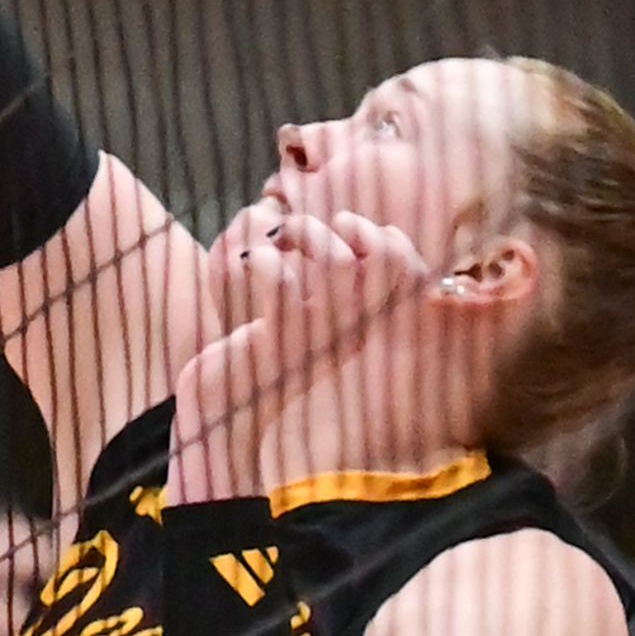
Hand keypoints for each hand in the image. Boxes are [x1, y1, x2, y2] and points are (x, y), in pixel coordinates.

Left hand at [170, 210, 452, 497]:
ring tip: (277, 237)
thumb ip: (332, 286)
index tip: (348, 230)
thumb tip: (340, 226)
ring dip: (305, 231)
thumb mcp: (309, 319)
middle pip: (384, 261)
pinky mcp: (275, 344)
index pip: (412, 274)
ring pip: (337, 262)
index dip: (390, 238)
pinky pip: (281, 280)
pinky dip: (263, 259)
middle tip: (309, 232)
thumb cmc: (260, 353)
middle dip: (350, 225)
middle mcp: (350, 333)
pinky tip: (250, 263)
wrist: (221, 410)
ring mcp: (315, 339)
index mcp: (363, 325)